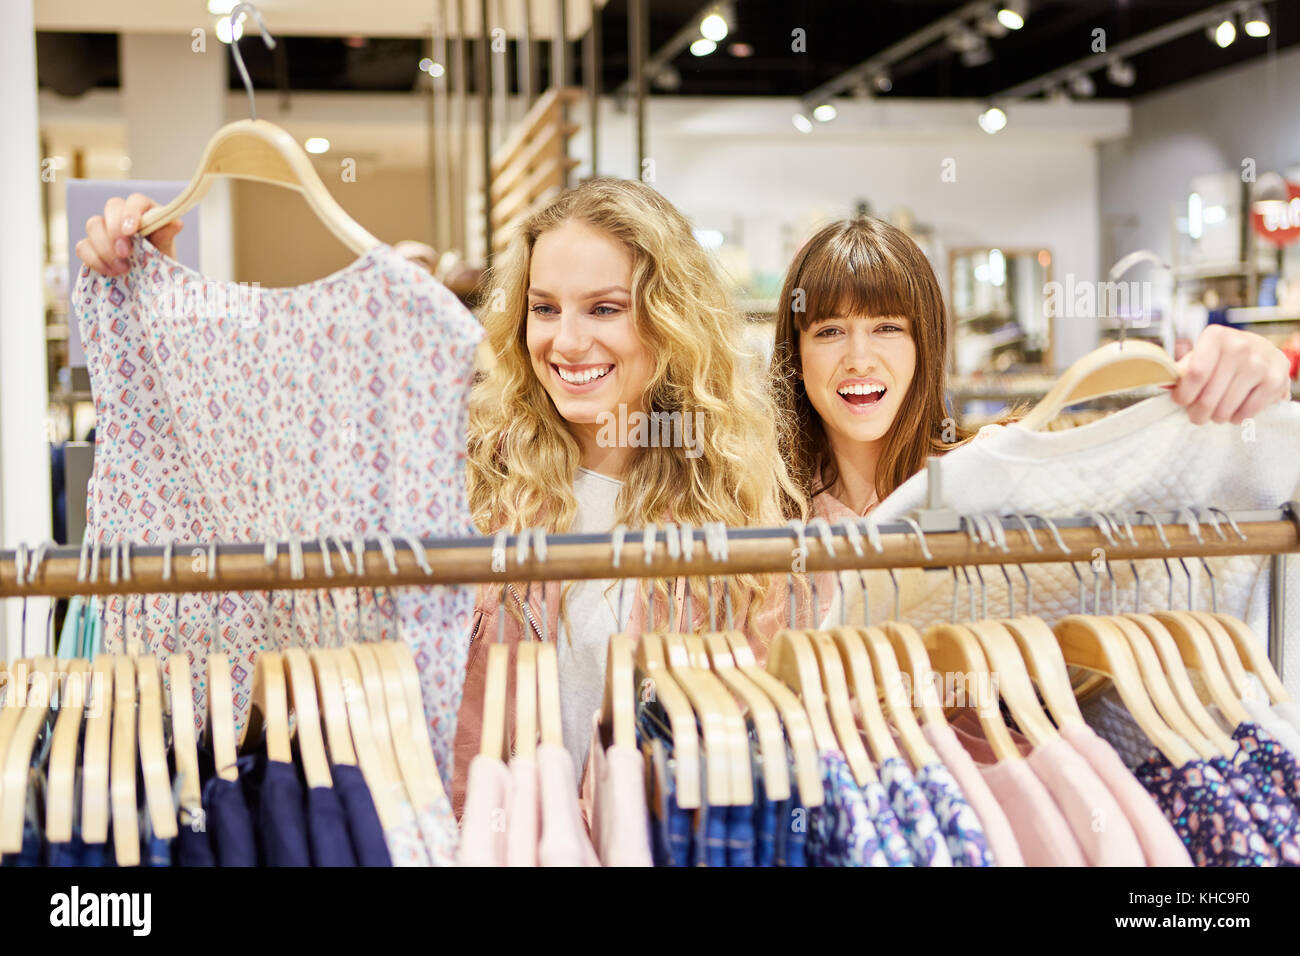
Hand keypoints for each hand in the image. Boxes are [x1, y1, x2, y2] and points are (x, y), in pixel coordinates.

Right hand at [74, 193, 181, 275]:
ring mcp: (104, 230)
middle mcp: (122, 216)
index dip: (131, 212)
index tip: (131, 231)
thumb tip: (176, 223)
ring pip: (93, 225)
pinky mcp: (91, 247)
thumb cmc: (160, 262)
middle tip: (125, 252)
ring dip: (105, 248)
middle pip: (111, 207)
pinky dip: (94, 260)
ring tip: (123, 269)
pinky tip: (110, 272)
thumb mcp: (166, 250)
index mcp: (145, 212)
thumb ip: (166, 235)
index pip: (136, 200)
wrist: (150, 284)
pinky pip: (82, 247)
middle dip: (115, 230)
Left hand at [1171, 324, 1291, 424]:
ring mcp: (1260, 364)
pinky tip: (1234, 410)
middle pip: (1207, 397)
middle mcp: (1240, 346)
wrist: (1265, 354)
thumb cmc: (1223, 358)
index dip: (1183, 394)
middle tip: (1197, 414)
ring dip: (1216, 417)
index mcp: (1215, 337)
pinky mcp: (1275, 381)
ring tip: (1216, 412)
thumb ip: (1181, 370)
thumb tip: (1160, 383)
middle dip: (1197, 413)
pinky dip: (1235, 418)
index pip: (1194, 373)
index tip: (1181, 401)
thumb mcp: (1201, 355)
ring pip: (1225, 409)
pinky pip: (1245, 413)